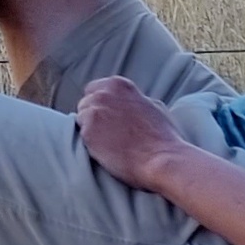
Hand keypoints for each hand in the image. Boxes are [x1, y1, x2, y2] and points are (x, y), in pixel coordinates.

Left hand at [74, 75, 185, 189]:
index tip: (108, 118)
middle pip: (85, 104)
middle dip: (93, 117)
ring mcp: (94, 111)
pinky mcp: (87, 131)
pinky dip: (90, 144)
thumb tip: (123, 102)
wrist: (162, 159)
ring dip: (90, 130)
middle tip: (109, 134)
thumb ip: (131, 99)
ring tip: (111, 144)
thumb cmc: (163, 138)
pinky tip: (108, 151)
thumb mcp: (151, 105)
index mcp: (118, 85)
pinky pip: (81, 136)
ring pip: (81, 120)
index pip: (94, 90)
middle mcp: (103, 94)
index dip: (100, 106)